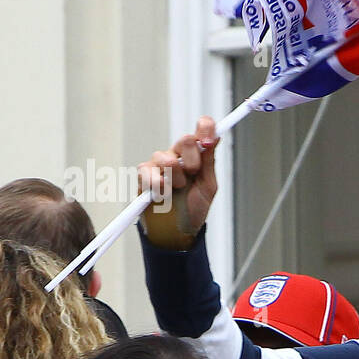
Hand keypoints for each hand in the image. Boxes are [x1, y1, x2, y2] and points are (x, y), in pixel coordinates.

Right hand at [137, 117, 219, 249]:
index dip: (205, 128)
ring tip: (176, 191)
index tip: (208, 142)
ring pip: (168, 159)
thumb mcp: (208, 186)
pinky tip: (162, 194)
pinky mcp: (144, 174)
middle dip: (193, 162)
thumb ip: (209, 162)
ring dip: (176, 180)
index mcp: (196, 154)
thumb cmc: (194, 208)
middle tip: (192, 177)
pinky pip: (149, 172)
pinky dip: (158, 186)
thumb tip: (215, 138)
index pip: (202, 128)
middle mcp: (177, 154)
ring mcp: (159, 163)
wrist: (178, 230)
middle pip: (185, 140)